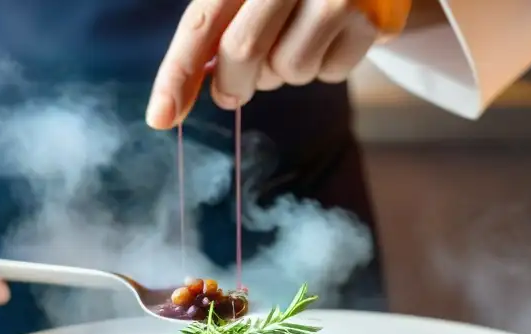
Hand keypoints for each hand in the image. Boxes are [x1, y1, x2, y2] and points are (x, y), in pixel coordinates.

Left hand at [147, 0, 410, 128]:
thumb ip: (217, 28)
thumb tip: (176, 97)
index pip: (202, 21)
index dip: (178, 73)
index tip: (160, 118)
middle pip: (244, 49)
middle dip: (233, 83)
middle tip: (231, 94)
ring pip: (289, 68)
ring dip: (284, 73)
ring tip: (297, 43)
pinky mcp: (370, 18)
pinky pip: (329, 73)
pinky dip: (324, 68)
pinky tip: (332, 40)